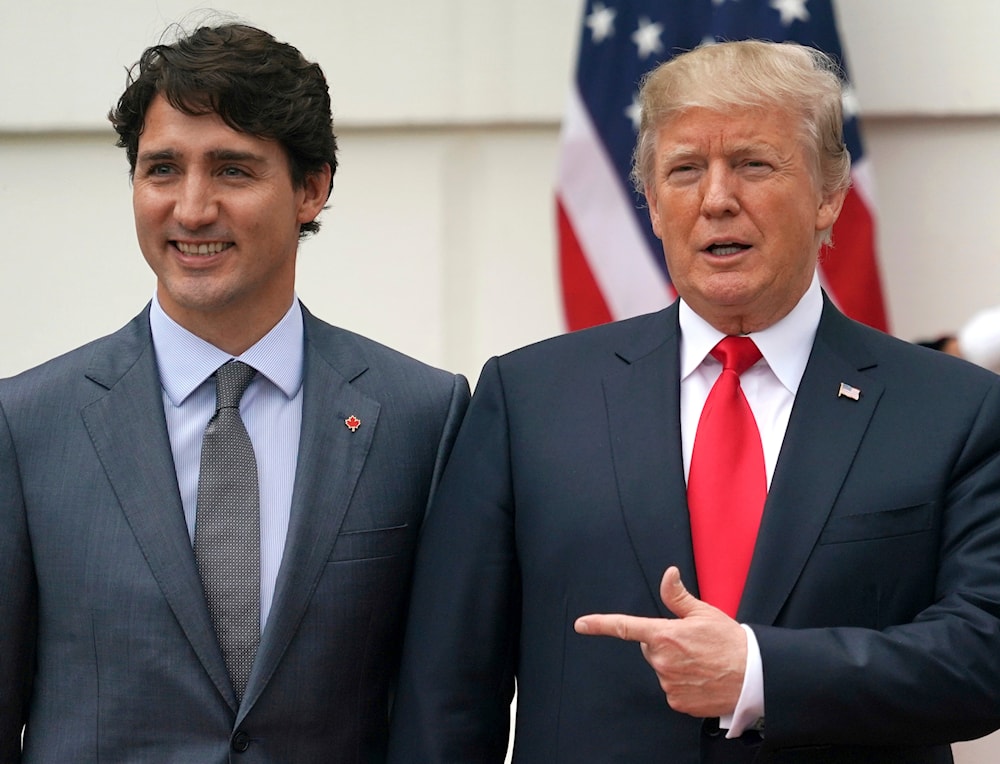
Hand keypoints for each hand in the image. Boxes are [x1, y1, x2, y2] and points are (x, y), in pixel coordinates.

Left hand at [574, 566, 746, 717]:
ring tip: (701, 661)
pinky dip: (682, 683)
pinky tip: (701, 678)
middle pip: (650, 648)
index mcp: (664, 634)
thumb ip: (678, 596)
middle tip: (691, 643)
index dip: (600, 625)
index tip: (581, 624)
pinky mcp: (676, 701)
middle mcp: (662, 660)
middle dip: (664, 643)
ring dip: (675, 664)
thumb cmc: (730, 642)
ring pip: (662, 668)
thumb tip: (668, 574)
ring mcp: (668, 683)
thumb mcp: (704, 613)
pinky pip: (671, 688)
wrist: (753, 676)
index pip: (625, 627)